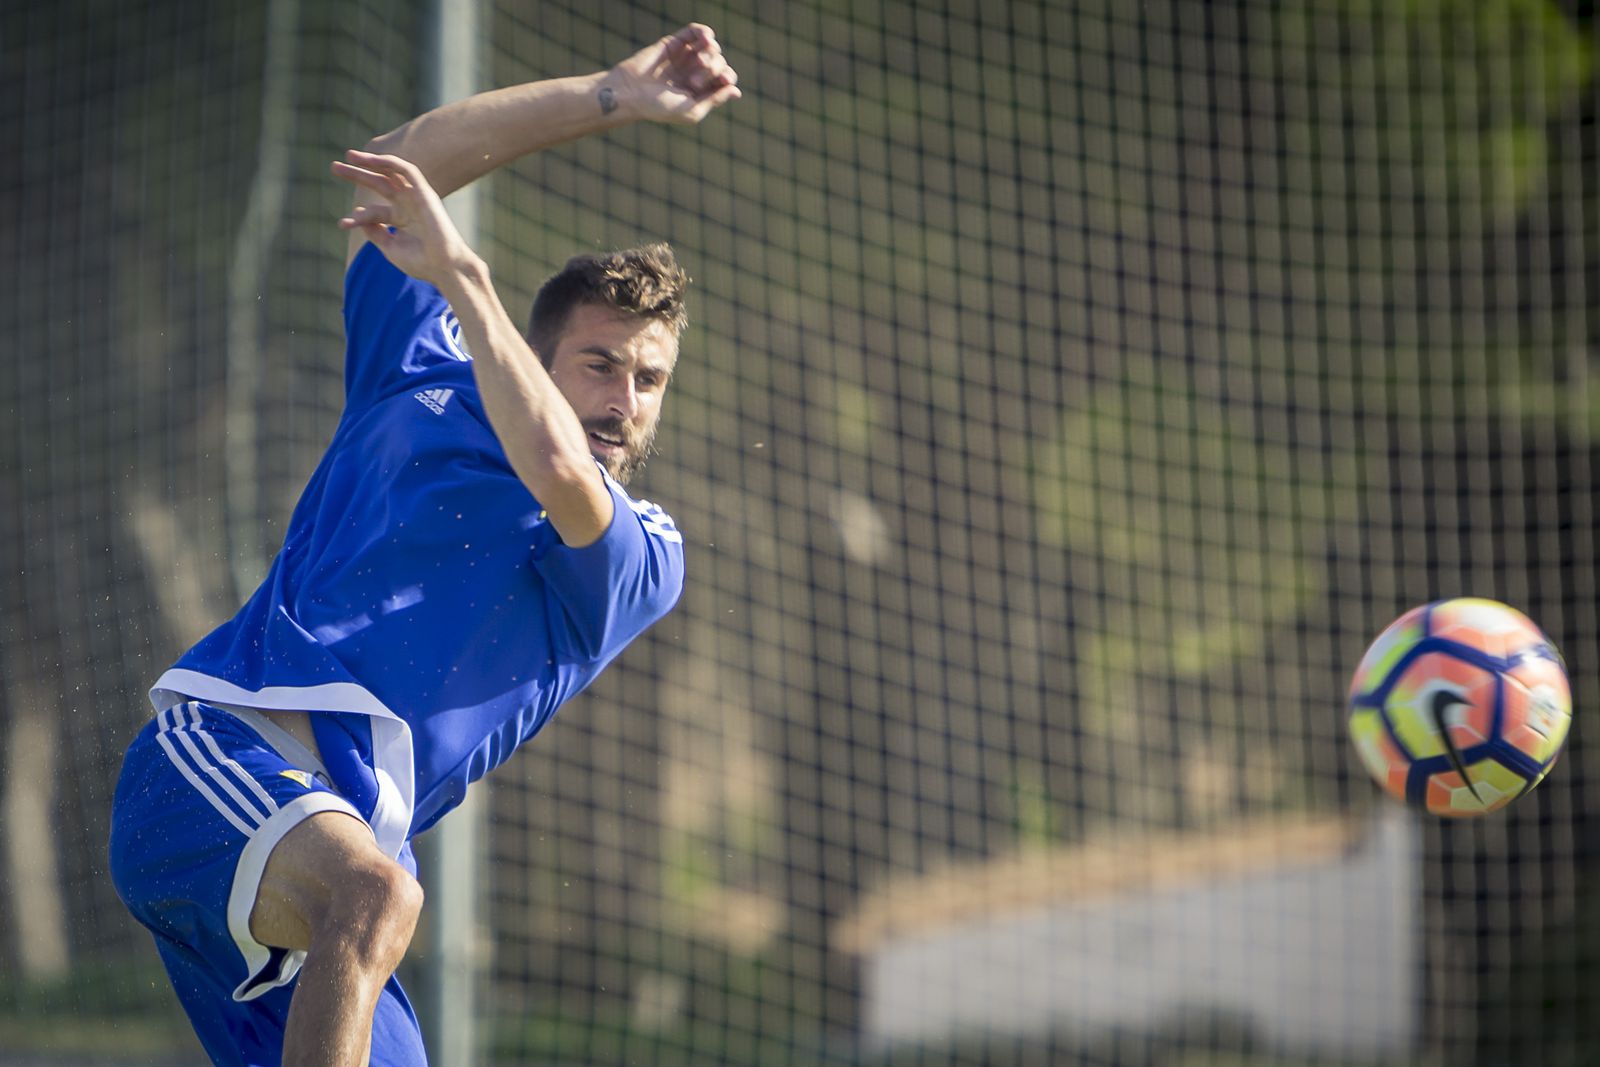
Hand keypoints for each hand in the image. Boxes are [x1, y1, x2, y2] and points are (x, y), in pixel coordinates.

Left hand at [331, 150, 477, 284]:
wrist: (445, 268)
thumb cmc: (422, 263)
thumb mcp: (390, 248)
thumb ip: (375, 232)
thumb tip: (358, 216)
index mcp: (402, 220)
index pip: (374, 211)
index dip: (356, 217)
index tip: (343, 224)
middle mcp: (409, 206)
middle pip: (380, 184)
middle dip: (357, 174)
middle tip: (334, 167)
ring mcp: (417, 198)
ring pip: (391, 173)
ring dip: (371, 162)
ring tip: (349, 156)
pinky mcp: (426, 193)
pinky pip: (407, 170)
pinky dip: (390, 163)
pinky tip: (372, 160)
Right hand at [609, 23, 740, 124]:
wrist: (631, 92)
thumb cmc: (659, 107)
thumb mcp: (692, 111)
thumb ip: (715, 100)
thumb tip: (737, 91)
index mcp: (701, 90)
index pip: (726, 78)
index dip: (728, 77)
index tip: (722, 80)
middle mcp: (695, 72)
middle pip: (720, 62)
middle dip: (714, 68)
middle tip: (693, 80)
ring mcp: (685, 57)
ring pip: (711, 47)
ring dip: (711, 51)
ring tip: (699, 61)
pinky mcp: (674, 43)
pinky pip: (694, 32)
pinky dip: (704, 32)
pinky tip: (706, 38)